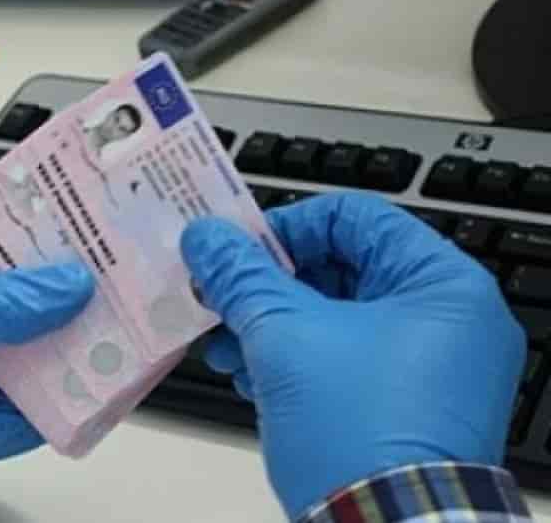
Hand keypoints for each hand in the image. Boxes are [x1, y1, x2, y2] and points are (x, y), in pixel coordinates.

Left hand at [0, 214, 94, 507]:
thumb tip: (75, 285)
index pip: (9, 214)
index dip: (57, 212)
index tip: (108, 210)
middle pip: (52, 271)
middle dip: (90, 281)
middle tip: (134, 280)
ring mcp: (4, 339)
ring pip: (67, 330)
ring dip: (85, 345)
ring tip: (110, 348)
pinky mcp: (19, 387)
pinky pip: (61, 386)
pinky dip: (57, 401)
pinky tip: (36, 411)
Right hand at [181, 193, 525, 517]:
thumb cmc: (360, 435)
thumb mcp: (284, 336)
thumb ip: (241, 276)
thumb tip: (207, 239)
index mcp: (440, 284)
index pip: (354, 217)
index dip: (286, 226)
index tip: (236, 247)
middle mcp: (446, 322)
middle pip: (340, 268)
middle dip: (267, 285)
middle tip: (219, 293)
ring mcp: (428, 370)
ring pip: (335, 319)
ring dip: (270, 325)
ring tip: (224, 345)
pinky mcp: (403, 409)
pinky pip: (343, 362)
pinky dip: (294, 361)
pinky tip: (250, 377)